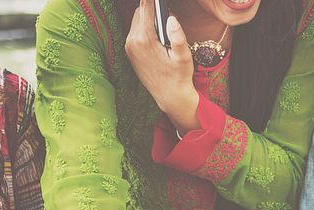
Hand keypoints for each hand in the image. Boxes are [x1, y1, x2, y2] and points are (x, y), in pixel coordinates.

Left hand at [125, 0, 199, 132]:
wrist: (169, 96)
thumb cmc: (179, 76)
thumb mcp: (183, 57)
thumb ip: (178, 36)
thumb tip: (171, 18)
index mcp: (144, 40)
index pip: (145, 8)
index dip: (152, 1)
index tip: (157, 0)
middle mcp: (132, 42)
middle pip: (140, 12)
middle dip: (151, 10)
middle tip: (165, 17)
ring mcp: (129, 47)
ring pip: (136, 21)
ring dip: (147, 20)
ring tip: (162, 30)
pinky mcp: (129, 52)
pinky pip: (135, 32)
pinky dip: (144, 29)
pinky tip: (156, 38)